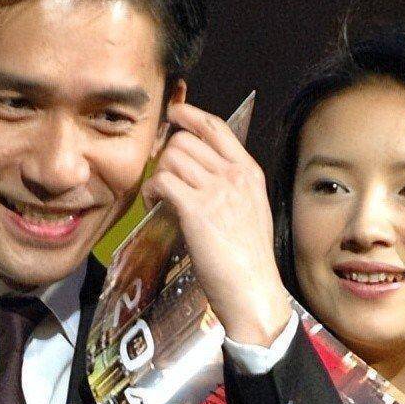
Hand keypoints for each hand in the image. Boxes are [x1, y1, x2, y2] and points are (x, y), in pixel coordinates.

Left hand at [142, 102, 291, 345]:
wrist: (252, 289)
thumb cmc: (249, 259)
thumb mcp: (251, 211)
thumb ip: (231, 187)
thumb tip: (201, 174)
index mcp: (249, 173)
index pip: (216, 127)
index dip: (190, 115)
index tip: (174, 114)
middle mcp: (234, 176)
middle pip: (185, 140)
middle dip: (166, 155)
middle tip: (162, 175)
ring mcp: (216, 191)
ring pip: (171, 158)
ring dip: (157, 174)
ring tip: (158, 196)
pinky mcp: (196, 210)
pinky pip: (162, 181)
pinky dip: (151, 191)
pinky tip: (153, 204)